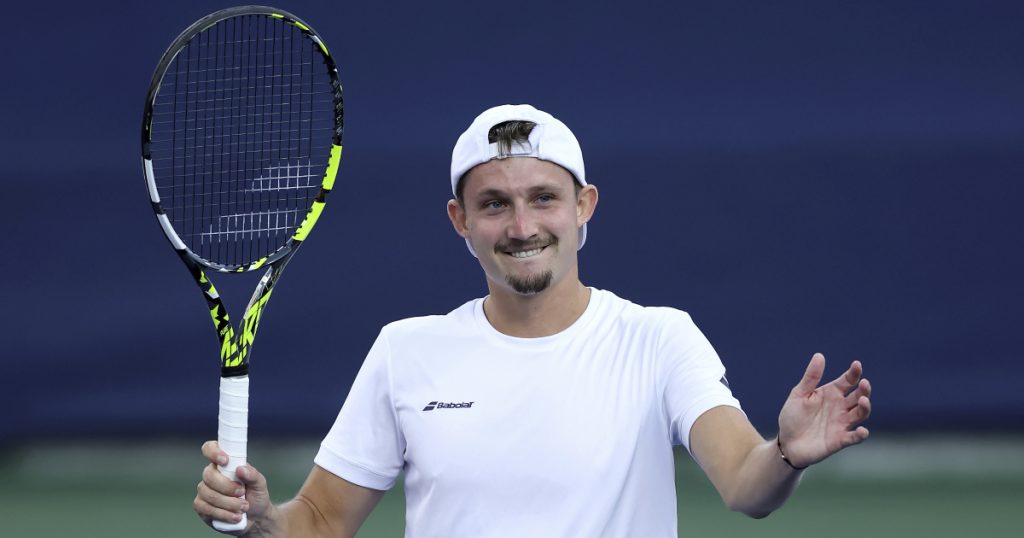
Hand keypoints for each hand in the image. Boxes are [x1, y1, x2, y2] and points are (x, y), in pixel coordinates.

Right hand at [194, 441, 272, 534]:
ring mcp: (204, 491)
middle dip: (227, 486)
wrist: (256, 518)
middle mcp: (211, 476)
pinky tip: (234, 517)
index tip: (225, 460)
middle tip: (242, 493)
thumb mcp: (260, 483)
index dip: (213, 452)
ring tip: (244, 508)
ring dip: (228, 503)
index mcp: (224, 464)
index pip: (210, 449)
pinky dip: (222, 514)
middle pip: (208, 475)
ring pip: (207, 493)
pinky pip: (205, 508)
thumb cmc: (256, 496)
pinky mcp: (202, 507)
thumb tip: (240, 468)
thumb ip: (252, 474)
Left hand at [777, 353, 871, 468]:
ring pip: (860, 414)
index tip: (857, 365)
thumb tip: (819, 355)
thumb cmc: (793, 417)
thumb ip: (810, 377)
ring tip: (862, 400)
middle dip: (863, 389)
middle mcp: (840, 407)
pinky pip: (854, 437)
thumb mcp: (799, 394)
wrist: (786, 443)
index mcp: (831, 393)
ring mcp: (841, 423)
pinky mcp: (840, 440)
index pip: (847, 381)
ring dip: (864, 408)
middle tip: (864, 383)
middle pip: (858, 396)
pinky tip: (862, 431)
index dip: (853, 373)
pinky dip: (860, 435)